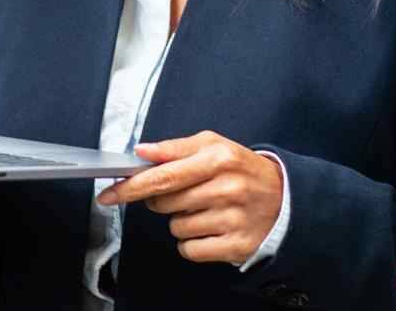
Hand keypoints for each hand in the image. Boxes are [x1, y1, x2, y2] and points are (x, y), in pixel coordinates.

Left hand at [100, 130, 283, 263]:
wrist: (285, 199)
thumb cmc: (241, 170)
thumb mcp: (214, 146)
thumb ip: (175, 148)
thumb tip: (142, 151)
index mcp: (218, 159)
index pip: (164, 175)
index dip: (132, 185)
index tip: (110, 193)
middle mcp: (226, 189)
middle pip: (165, 203)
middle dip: (163, 200)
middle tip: (185, 193)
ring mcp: (232, 220)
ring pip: (176, 227)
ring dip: (181, 221)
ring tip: (205, 209)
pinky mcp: (236, 246)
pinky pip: (190, 250)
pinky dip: (192, 243)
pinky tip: (209, 229)